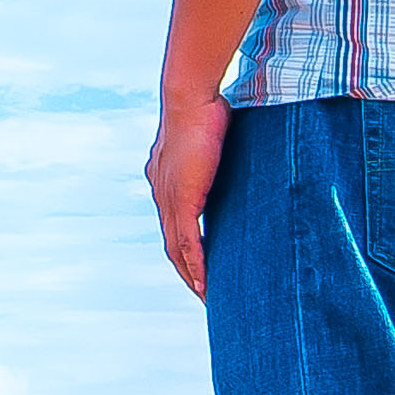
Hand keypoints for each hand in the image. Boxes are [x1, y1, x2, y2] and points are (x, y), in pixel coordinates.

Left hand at [146, 88, 230, 298]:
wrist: (190, 97)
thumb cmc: (205, 107)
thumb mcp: (210, 137)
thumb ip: (217, 152)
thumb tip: (233, 148)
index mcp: (164, 180)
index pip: (173, 224)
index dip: (184, 248)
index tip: (198, 266)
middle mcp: (161, 194)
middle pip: (172, 245)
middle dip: (186, 272)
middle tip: (204, 293)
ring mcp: (169, 199)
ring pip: (177, 250)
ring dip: (191, 276)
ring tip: (207, 297)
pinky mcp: (182, 200)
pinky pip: (188, 242)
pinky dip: (196, 265)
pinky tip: (205, 283)